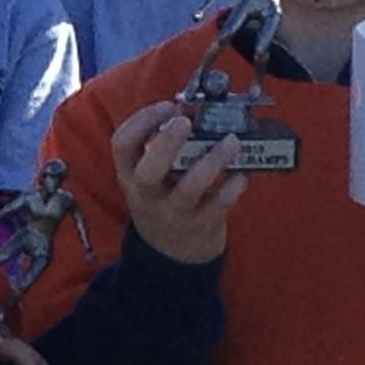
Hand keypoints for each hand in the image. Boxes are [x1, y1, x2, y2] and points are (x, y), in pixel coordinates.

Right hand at [112, 101, 247, 263]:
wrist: (172, 257)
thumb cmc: (163, 201)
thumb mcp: (151, 178)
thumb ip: (164, 147)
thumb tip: (190, 108)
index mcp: (131, 175)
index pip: (122, 145)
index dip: (141, 122)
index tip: (167, 107)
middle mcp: (148, 195)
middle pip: (149, 170)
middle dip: (167, 143)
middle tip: (186, 122)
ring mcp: (174, 212)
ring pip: (189, 188)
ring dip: (212, 161)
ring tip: (231, 141)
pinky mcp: (202, 225)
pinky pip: (218, 204)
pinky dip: (232, 187)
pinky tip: (241, 174)